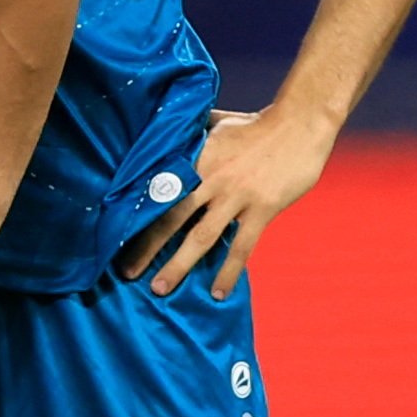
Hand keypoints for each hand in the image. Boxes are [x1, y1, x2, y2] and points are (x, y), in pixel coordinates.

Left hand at [115, 101, 336, 296]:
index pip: (157, 192)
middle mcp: (209, 180)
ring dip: (178, 265)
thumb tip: (167, 133)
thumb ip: (191, 135)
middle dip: (146, 248)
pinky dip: (228, 271)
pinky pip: (241, 246)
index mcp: (193, 159)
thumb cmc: (255, 124)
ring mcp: (236, 196)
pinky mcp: (263, 209)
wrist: (300, 124)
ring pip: (201, 237)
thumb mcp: (214, 124)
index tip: (116, 235)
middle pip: (170, 219)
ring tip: (160, 289)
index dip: (137, 215)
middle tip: (126, 272)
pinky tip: (218, 292)